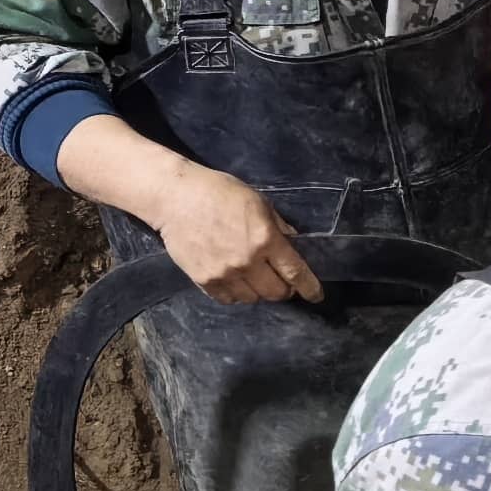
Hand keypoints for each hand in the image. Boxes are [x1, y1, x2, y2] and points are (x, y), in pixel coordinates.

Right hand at [156, 165, 321, 305]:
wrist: (175, 197)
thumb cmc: (218, 192)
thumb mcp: (258, 202)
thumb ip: (278, 226)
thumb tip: (293, 243)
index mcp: (265, 239)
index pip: (295, 272)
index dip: (309, 288)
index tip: (315, 295)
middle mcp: (247, 261)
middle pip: (275, 292)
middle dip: (284, 289)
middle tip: (280, 281)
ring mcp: (224, 273)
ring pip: (252, 299)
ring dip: (258, 291)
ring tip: (254, 278)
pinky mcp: (204, 280)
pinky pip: (228, 299)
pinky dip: (236, 294)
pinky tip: (235, 281)